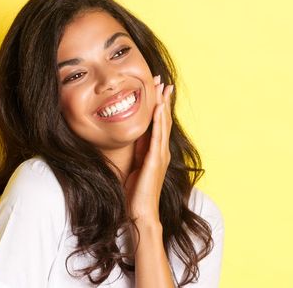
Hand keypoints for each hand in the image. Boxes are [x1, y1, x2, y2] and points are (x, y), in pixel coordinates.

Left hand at [125, 75, 173, 223]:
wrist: (141, 212)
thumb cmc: (135, 192)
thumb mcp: (134, 164)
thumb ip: (135, 151)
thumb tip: (128, 137)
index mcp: (156, 151)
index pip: (159, 123)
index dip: (159, 105)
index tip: (157, 88)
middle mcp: (162, 151)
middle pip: (164, 119)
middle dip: (163, 100)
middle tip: (163, 81)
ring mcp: (161, 155)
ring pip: (163, 124)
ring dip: (163, 105)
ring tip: (163, 88)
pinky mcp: (156, 160)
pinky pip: (158, 136)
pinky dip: (159, 120)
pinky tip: (158, 108)